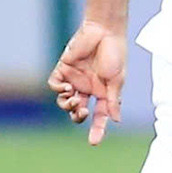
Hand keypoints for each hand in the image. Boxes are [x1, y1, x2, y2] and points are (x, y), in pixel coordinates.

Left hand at [48, 20, 125, 144]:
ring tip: (73, 100)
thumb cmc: (114, 53)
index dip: (97, 129)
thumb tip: (115, 120)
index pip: (99, 116)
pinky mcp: (63, 68)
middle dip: (77, 116)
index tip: (94, 142)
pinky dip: (58, 90)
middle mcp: (87, 88)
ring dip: (67, 105)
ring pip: (64, 101)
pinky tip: (67, 88)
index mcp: (102, 93)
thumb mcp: (116, 80)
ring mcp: (74, 79)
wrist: (104, 30)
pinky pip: (55, 84)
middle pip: (77, 111)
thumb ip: (113, 100)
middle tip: (82, 112)